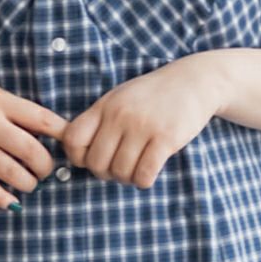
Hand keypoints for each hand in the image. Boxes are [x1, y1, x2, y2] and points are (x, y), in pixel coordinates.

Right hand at [0, 78, 69, 209]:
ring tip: (29, 182)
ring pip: (13, 173)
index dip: (61, 134)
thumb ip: (16, 109)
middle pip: (32, 151)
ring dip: (28, 183)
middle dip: (45, 166)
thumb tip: (51, 131)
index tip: (68, 145)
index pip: (42, 119)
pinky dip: (4, 198)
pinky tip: (11, 200)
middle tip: (45, 170)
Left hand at [61, 53, 231, 187]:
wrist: (194, 81)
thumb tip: (66, 144)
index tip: (93, 158)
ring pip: (121, 173)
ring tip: (136, 167)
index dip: (78, 157)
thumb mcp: (119, 99)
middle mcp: (120, 115)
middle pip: (96, 164)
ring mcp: (143, 126)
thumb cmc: (153, 96)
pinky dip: (144, 180)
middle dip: (106, 173)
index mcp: (104, 106)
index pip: (73, 140)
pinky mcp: (166, 138)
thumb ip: (97, 120)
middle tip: (119, 167)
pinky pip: (144, 175)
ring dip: (127, 178)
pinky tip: (149, 170)